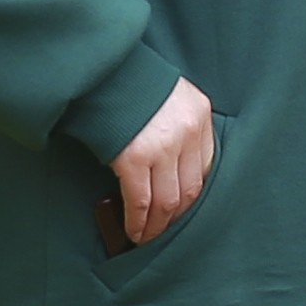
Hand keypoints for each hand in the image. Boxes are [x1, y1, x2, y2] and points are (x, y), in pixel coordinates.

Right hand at [107, 78, 213, 243]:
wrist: (99, 67)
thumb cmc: (129, 81)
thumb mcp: (169, 94)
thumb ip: (178, 124)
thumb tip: (170, 167)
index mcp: (199, 113)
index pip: (206, 166)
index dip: (192, 194)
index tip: (181, 208)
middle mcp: (187, 132)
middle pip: (190, 189)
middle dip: (176, 216)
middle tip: (164, 230)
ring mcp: (162, 146)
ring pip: (167, 201)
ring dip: (157, 226)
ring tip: (146, 237)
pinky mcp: (134, 158)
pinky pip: (140, 201)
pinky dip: (138, 222)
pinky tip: (134, 232)